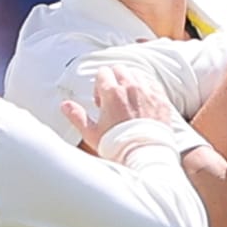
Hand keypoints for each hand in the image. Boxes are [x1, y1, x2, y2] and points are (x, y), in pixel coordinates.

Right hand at [62, 67, 177, 152]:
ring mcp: (148, 92)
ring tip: (128, 102)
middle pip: (120, 69)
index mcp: (112, 93)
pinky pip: (153, 84)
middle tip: (113, 101)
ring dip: (131, 83)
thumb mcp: (92, 134)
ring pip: (137, 74)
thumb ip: (77, 116)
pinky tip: (143, 104)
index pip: (103, 72)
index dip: (98, 86)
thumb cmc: (117, 146)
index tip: (101, 103)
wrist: (144, 156)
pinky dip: (146, 89)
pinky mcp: (161, 99)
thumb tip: (64, 105)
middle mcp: (131, 87)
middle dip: (114, 81)